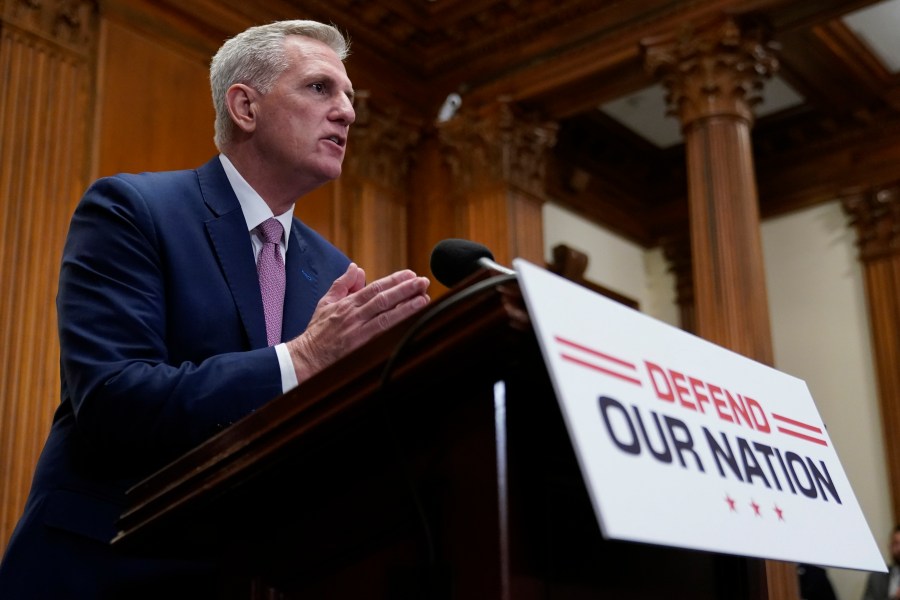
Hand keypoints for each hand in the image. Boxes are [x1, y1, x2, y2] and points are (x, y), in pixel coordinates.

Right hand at [286, 263, 429, 382]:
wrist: (306, 357)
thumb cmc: (318, 331)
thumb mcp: (326, 302)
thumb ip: (343, 284)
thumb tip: (356, 268)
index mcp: (347, 303)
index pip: (375, 288)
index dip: (394, 281)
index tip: (411, 275)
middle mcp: (354, 315)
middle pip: (383, 299)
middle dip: (405, 290)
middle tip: (424, 282)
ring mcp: (358, 332)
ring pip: (386, 316)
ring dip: (407, 307)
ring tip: (424, 299)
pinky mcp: (361, 347)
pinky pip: (383, 335)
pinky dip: (398, 328)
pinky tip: (412, 322)